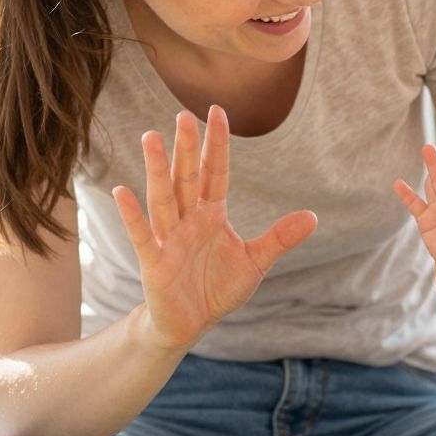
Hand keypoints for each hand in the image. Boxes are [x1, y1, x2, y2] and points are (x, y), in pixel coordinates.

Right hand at [111, 108, 316, 349]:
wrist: (191, 324)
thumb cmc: (217, 288)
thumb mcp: (255, 262)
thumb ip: (279, 238)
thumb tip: (313, 217)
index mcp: (212, 214)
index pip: (215, 172)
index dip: (217, 143)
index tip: (217, 111)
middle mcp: (188, 220)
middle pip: (187, 177)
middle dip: (187, 148)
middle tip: (184, 115)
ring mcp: (169, 238)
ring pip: (163, 198)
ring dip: (157, 169)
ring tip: (150, 137)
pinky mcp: (154, 262)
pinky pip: (142, 235)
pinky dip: (131, 215)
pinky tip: (122, 191)